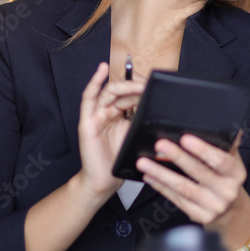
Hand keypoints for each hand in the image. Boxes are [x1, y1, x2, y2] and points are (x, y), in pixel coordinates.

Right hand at [76, 62, 143, 198]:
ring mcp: (96, 115)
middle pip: (122, 90)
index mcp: (120, 114)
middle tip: (150, 84)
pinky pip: (89, 98)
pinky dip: (95, 82)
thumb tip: (162, 109)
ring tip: (138, 83)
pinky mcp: (87, 121)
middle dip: (137, 86)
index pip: (131, 94)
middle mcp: (108, 111)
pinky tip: (102, 69)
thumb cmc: (119, 160)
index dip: (143, 88)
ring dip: (125, 85)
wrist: (104, 180)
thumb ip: (144, 120)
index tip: (156, 85)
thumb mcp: (137, 136)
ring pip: (109, 92)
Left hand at [136, 132, 249, 232]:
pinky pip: (177, 200)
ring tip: (144, 162)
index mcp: (236, 174)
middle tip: (160, 145)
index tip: (185, 138)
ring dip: (161, 174)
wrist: (231, 210)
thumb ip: (224, 146)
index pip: (220, 160)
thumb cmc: (226, 179)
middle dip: (177, 157)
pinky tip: (150, 177)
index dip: (202, 149)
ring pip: (183, 188)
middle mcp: (227, 191)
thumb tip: (218, 126)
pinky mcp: (200, 217)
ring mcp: (214, 206)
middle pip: (198, 172)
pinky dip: (161, 187)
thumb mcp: (231, 162)